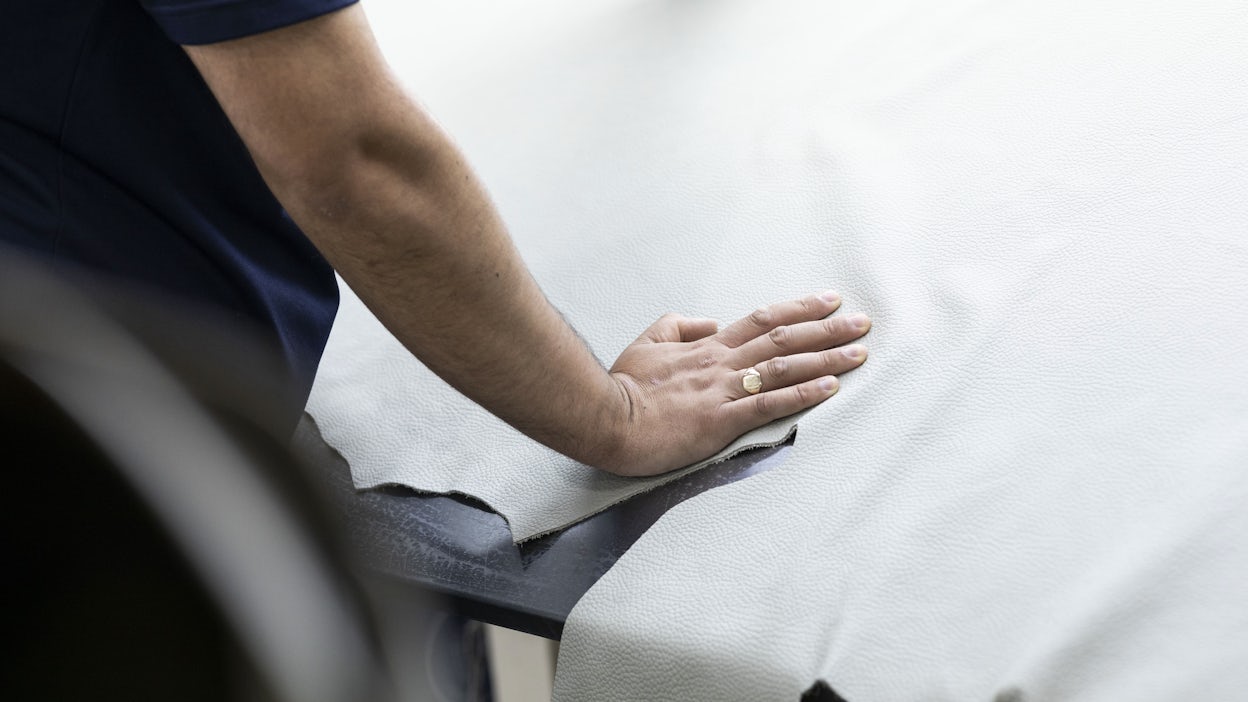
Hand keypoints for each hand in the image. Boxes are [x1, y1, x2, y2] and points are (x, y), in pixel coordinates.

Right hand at [596, 291, 869, 475]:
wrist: (606, 418)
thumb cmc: (623, 386)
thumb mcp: (647, 341)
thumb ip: (678, 326)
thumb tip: (709, 323)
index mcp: (707, 347)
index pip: (762, 320)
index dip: (799, 309)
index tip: (830, 301)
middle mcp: (723, 363)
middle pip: (784, 339)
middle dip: (827, 330)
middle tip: (862, 323)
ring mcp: (724, 391)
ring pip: (784, 367)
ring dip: (826, 359)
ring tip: (859, 353)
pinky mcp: (721, 420)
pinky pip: (770, 403)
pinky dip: (803, 394)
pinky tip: (830, 388)